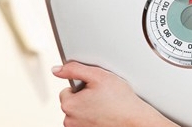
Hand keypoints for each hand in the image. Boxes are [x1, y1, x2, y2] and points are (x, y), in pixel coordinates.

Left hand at [52, 61, 173, 126]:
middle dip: (84, 98)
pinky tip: (105, 114)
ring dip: (88, 108)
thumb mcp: (98, 75)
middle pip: (72, 102)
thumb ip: (74, 69)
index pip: (67, 90)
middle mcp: (69, 120)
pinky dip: (93, 117)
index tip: (94, 88)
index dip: (82, 86)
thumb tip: (56, 69)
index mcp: (69, 105)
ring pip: (79, 113)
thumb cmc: (120, 99)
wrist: (134, 119)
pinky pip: (85, 121)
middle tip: (101, 96)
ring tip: (104, 105)